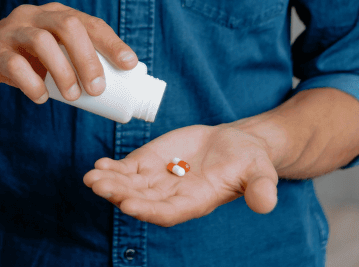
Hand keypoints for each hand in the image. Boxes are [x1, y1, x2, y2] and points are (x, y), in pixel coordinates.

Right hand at [0, 2, 136, 103]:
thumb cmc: (19, 55)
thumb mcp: (47, 51)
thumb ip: (71, 60)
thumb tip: (113, 90)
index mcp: (54, 15)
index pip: (88, 22)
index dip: (111, 42)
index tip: (129, 64)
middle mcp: (34, 17)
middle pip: (67, 26)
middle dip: (88, 58)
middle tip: (98, 88)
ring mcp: (11, 32)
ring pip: (42, 42)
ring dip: (63, 72)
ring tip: (74, 97)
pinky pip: (14, 65)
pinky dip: (32, 84)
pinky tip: (41, 97)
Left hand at [82, 124, 278, 225]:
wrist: (236, 146)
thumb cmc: (250, 161)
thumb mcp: (261, 173)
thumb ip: (261, 189)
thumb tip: (266, 203)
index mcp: (196, 201)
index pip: (168, 212)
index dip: (149, 210)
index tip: (129, 205)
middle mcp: (173, 195)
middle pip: (142, 200)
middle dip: (121, 194)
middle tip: (101, 186)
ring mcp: (159, 179)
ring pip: (130, 185)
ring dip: (110, 182)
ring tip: (92, 177)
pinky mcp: (152, 163)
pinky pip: (128, 169)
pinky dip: (113, 168)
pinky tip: (99, 164)